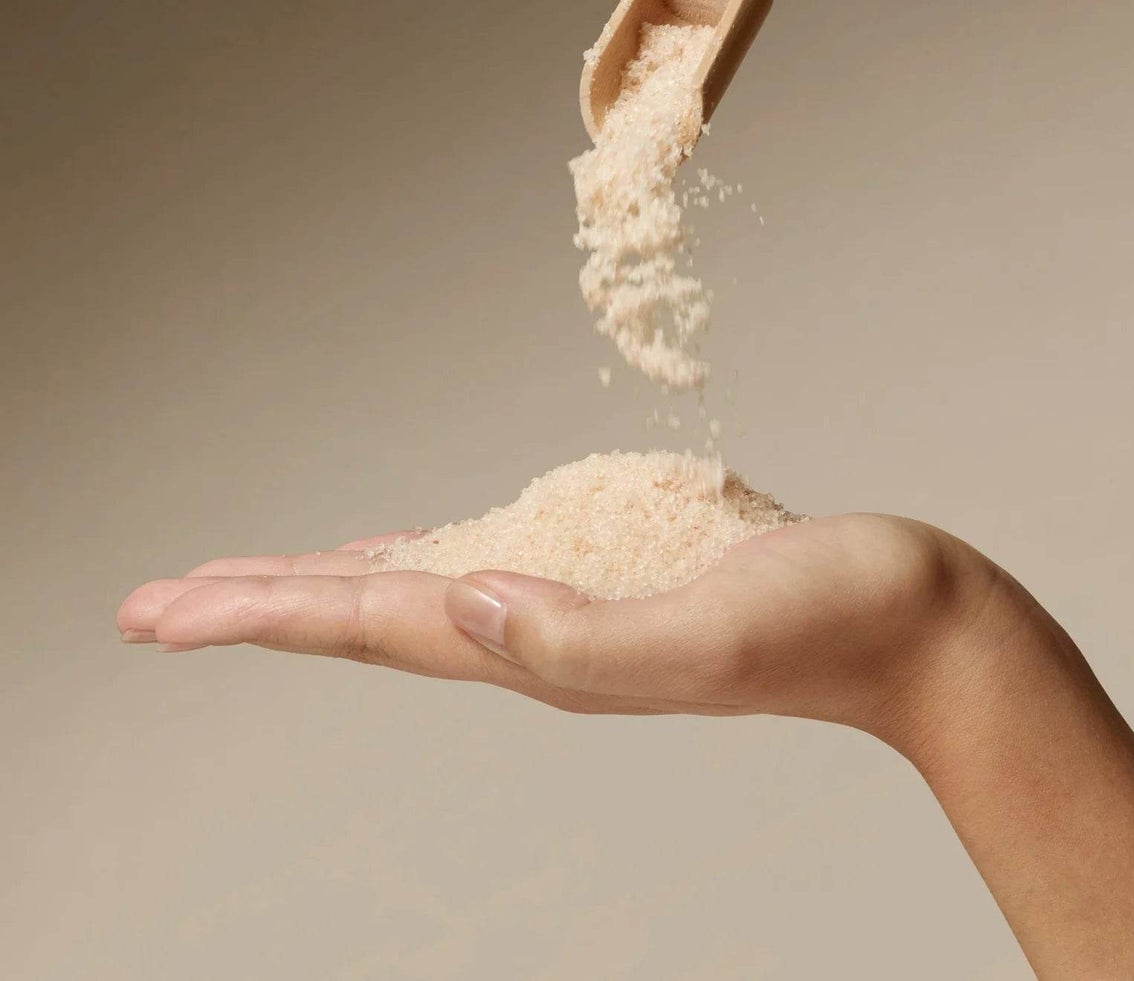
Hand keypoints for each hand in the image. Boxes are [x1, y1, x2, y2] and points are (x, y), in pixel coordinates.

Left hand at [116, 513, 1001, 734]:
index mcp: (549, 645)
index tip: (161, 612)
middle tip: (151, 607)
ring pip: (418, 589)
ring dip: (325, 585)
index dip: (264, 612)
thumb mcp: (714, 624)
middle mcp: (545, 630)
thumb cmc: (834, 616)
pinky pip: (485, 562)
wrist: (913, 621)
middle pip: (370, 616)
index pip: (376, 624)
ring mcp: (578, 599)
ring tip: (246, 582)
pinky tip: (406, 557)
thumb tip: (467, 599)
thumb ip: (588, 636)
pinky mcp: (616, 565)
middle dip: (259, 606)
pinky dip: (419, 560)